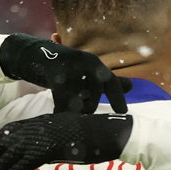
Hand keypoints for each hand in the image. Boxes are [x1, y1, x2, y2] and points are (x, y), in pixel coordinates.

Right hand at [0, 33, 130, 113]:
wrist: (38, 55)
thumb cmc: (69, 68)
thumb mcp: (89, 74)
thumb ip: (108, 81)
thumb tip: (132, 86)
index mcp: (95, 64)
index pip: (111, 81)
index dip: (117, 97)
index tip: (123, 112)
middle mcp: (85, 61)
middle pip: (95, 91)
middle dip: (90, 105)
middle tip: (83, 112)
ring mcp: (70, 65)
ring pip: (77, 95)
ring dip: (74, 108)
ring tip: (69, 113)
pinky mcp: (54, 70)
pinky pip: (61, 96)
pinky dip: (60, 108)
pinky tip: (58, 114)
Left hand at [0, 113, 133, 169]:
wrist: (106, 131)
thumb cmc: (92, 130)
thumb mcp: (67, 129)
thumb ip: (52, 136)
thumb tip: (44, 148)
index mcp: (41, 121)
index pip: (11, 130)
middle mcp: (37, 128)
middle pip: (7, 143)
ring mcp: (42, 138)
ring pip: (11, 155)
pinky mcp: (48, 151)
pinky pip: (24, 165)